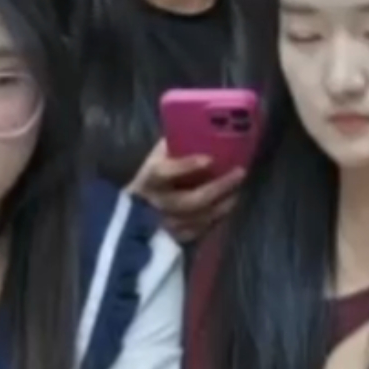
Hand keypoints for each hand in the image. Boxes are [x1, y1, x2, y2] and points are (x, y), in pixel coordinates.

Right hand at [130, 139, 245, 243]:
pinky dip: (216, 219)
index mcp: (149, 180)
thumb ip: (171, 148)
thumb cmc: (148, 184)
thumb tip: (195, 128)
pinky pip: (200, 231)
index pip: (164, 172)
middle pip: (190, 200)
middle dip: (218, 187)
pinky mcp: (175, 240)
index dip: (186, 166)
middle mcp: (157, 204)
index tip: (209, 159)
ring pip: (199, 218)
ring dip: (222, 204)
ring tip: (238, 191)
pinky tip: (227, 207)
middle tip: (239, 173)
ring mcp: (166, 225)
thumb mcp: (153, 162)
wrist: (129, 220)